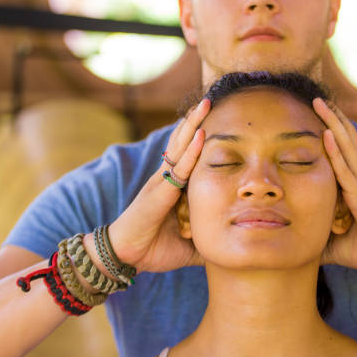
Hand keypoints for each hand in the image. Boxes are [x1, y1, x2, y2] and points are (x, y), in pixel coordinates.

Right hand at [107, 99, 210, 272]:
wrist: (127, 256)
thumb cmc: (155, 248)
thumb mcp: (189, 245)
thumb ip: (207, 239)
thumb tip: (229, 247)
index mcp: (174, 187)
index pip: (190, 157)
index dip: (200, 138)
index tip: (216, 121)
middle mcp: (167, 178)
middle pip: (184, 143)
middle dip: (197, 121)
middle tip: (211, 100)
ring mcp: (162, 182)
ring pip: (180, 147)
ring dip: (193, 124)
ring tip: (205, 104)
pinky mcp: (159, 191)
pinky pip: (178, 167)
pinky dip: (191, 151)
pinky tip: (201, 134)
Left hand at [313, 98, 356, 273]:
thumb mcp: (337, 243)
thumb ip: (320, 239)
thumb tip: (299, 247)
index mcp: (356, 187)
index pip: (343, 153)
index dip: (332, 133)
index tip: (319, 117)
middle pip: (345, 141)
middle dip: (332, 118)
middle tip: (317, 100)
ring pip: (346, 146)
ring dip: (332, 123)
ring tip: (321, 104)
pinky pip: (345, 168)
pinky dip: (335, 150)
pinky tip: (326, 133)